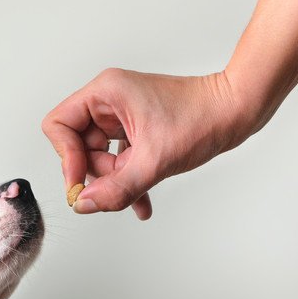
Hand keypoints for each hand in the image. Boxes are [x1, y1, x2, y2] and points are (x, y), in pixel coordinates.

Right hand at [42, 68, 256, 219]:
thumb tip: (84, 205)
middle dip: (99, 174)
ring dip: (117, 182)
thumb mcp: (154, 161)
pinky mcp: (138, 129)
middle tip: (121, 188)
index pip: (59, 125)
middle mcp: (109, 101)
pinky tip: (143, 203)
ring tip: (141, 194)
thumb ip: (116, 188)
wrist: (238, 111)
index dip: (65, 158)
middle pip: (78, 146)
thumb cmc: (202, 119)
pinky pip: (120, 159)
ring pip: (101, 157)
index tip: (81, 185)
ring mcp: (123, 115)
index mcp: (105, 93)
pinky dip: (129, 179)